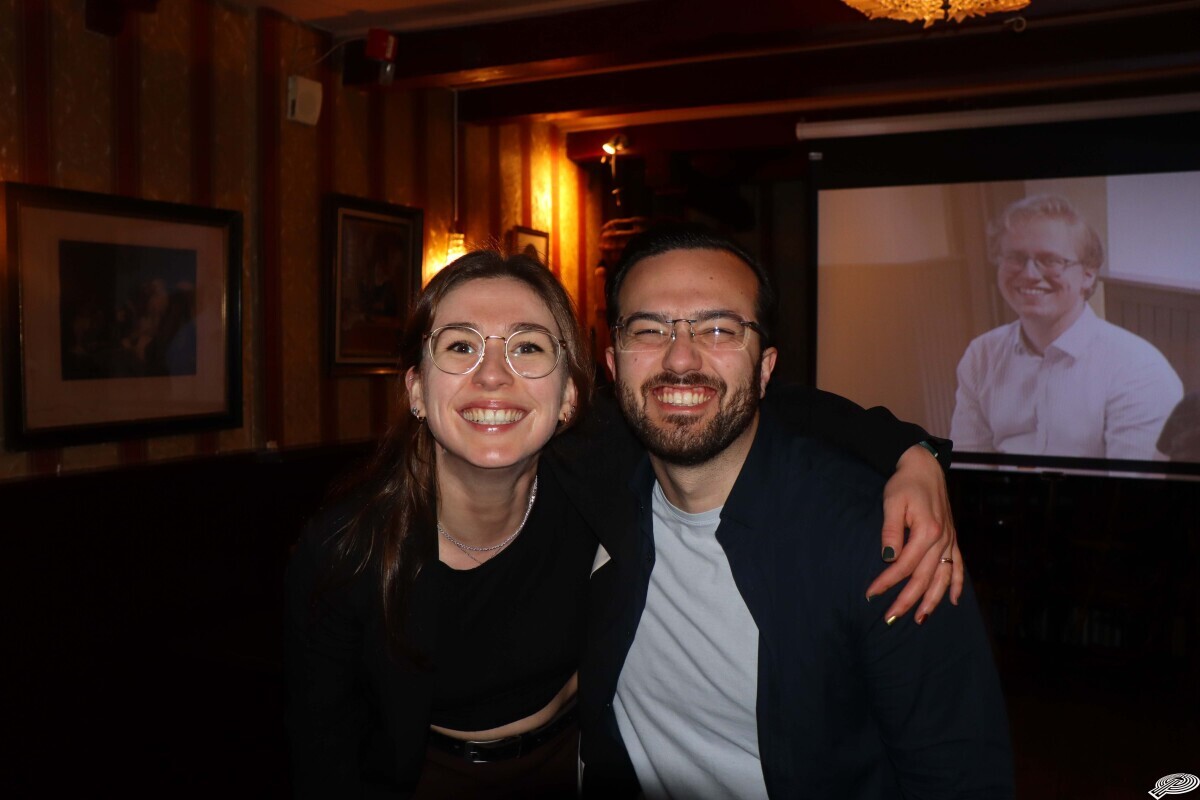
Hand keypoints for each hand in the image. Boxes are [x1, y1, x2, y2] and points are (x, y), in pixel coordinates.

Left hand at [865, 443, 962, 623]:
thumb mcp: (892, 502)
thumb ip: (890, 531)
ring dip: (932, 601)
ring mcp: (950, 541)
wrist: (925, 468)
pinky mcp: (953, 539)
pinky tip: (952, 601)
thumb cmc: (905, 483)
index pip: (904, 565)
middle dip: (906, 601)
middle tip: (890, 619)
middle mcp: (943, 540)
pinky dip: (957, 585)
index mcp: (927, 531)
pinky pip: (959, 567)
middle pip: (924, 578)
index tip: (871, 593)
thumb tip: (888, 559)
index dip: (887, 581)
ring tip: (919, 619)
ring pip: (943, 578)